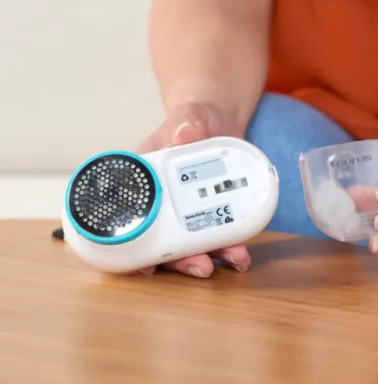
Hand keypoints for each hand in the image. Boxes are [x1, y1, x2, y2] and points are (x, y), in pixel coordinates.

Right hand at [136, 101, 250, 277]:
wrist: (219, 123)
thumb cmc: (193, 121)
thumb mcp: (189, 117)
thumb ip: (187, 123)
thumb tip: (186, 134)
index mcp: (143, 182)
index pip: (129, 219)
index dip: (133, 248)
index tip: (147, 266)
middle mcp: (160, 203)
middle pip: (161, 241)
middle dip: (180, 260)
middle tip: (201, 266)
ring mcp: (185, 211)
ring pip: (190, 244)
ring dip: (210, 255)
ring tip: (234, 258)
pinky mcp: (210, 213)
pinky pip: (216, 235)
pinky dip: (228, 246)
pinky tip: (242, 253)